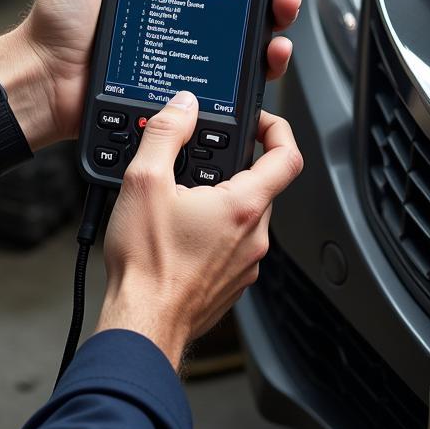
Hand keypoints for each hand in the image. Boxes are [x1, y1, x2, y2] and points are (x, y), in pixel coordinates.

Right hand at [96, 93, 302, 366]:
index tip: (258, 120)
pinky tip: (177, 233)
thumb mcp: (144, 180)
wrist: (142, 323)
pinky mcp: (232, 283)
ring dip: (218, 200)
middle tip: (193, 161)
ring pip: (243, 215)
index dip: (277, 128)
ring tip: (177, 200)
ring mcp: (246, 264)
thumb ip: (166, 133)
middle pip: (259, 184)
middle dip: (228, 166)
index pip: (287, 156)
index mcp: (243, 206)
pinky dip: (212, 230)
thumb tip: (183, 105)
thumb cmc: (146, 263)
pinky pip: (232, 244)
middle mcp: (254, 236)